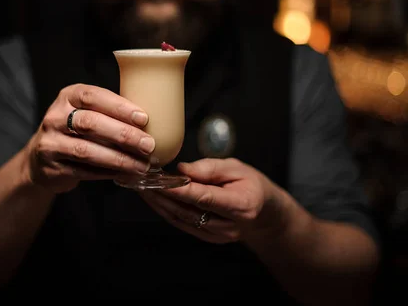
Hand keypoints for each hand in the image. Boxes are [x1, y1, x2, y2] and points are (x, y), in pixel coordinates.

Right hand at [25, 84, 154, 192]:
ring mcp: (50, 143)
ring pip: (87, 151)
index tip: (144, 118)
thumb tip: (154, 119)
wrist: (41, 157)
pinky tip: (125, 173)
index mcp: (68, 97)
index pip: (93, 96)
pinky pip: (84, 171)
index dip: (119, 107)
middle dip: (123, 135)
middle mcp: (55, 117)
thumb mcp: (86, 111)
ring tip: (142, 165)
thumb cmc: (75, 130)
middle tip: (148, 145)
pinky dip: (108, 173)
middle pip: (90, 124)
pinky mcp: (52, 168)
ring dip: (119, 159)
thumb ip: (110, 111)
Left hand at [140, 158, 282, 243]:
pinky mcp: (207, 238)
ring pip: (181, 219)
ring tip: (142, 187)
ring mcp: (217, 236)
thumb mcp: (238, 169)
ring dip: (159, 204)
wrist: (266, 215)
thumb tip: (182, 170)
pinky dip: (165, 210)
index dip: (179, 190)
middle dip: (162, 195)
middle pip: (188, 211)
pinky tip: (154, 198)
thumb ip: (211, 169)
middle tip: (142, 179)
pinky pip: (182, 224)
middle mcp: (228, 225)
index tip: (158, 180)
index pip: (204, 197)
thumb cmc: (253, 186)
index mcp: (240, 205)